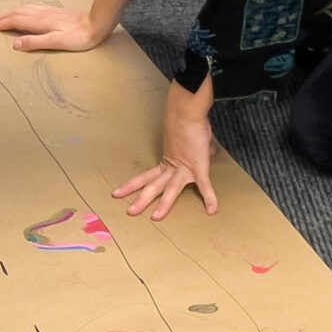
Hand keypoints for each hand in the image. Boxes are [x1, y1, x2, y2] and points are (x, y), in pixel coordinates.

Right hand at [0, 3, 110, 53]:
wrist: (96, 23)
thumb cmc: (78, 37)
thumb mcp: (56, 42)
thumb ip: (35, 42)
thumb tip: (15, 43)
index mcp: (40, 22)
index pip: (16, 22)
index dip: (2, 24)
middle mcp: (41, 14)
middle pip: (17, 14)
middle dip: (2, 17)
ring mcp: (48, 11)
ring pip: (24, 9)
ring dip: (11, 13)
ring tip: (1, 16)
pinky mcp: (54, 12)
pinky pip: (31, 9)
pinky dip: (21, 10)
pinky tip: (24, 11)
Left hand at [112, 78, 217, 221]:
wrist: (186, 113)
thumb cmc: (184, 122)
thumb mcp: (181, 139)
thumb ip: (187, 148)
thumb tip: (199, 147)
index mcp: (166, 161)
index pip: (146, 177)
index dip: (133, 185)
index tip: (120, 193)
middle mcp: (171, 167)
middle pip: (153, 186)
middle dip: (140, 200)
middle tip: (129, 212)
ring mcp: (184, 169)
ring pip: (171, 190)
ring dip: (163, 205)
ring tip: (155, 218)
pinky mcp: (198, 167)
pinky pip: (204, 186)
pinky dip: (209, 198)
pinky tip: (211, 210)